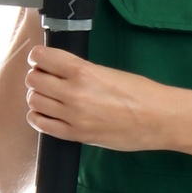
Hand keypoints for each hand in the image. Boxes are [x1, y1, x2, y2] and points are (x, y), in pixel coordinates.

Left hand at [24, 45, 175, 151]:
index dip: (38, 57)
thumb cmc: (141, 93)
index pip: (41, 57)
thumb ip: (80, 70)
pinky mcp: (76, 135)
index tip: (41, 60)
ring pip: (34, 101)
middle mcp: (74, 93)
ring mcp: (73, 116)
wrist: (158, 119)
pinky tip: (46, 113)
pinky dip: (38, 117)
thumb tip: (58, 69)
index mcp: (83, 71)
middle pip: (33, 79)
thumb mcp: (107, 72)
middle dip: (37, 76)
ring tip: (49, 96)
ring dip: (38, 96)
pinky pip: (42, 125)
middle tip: (47, 78)